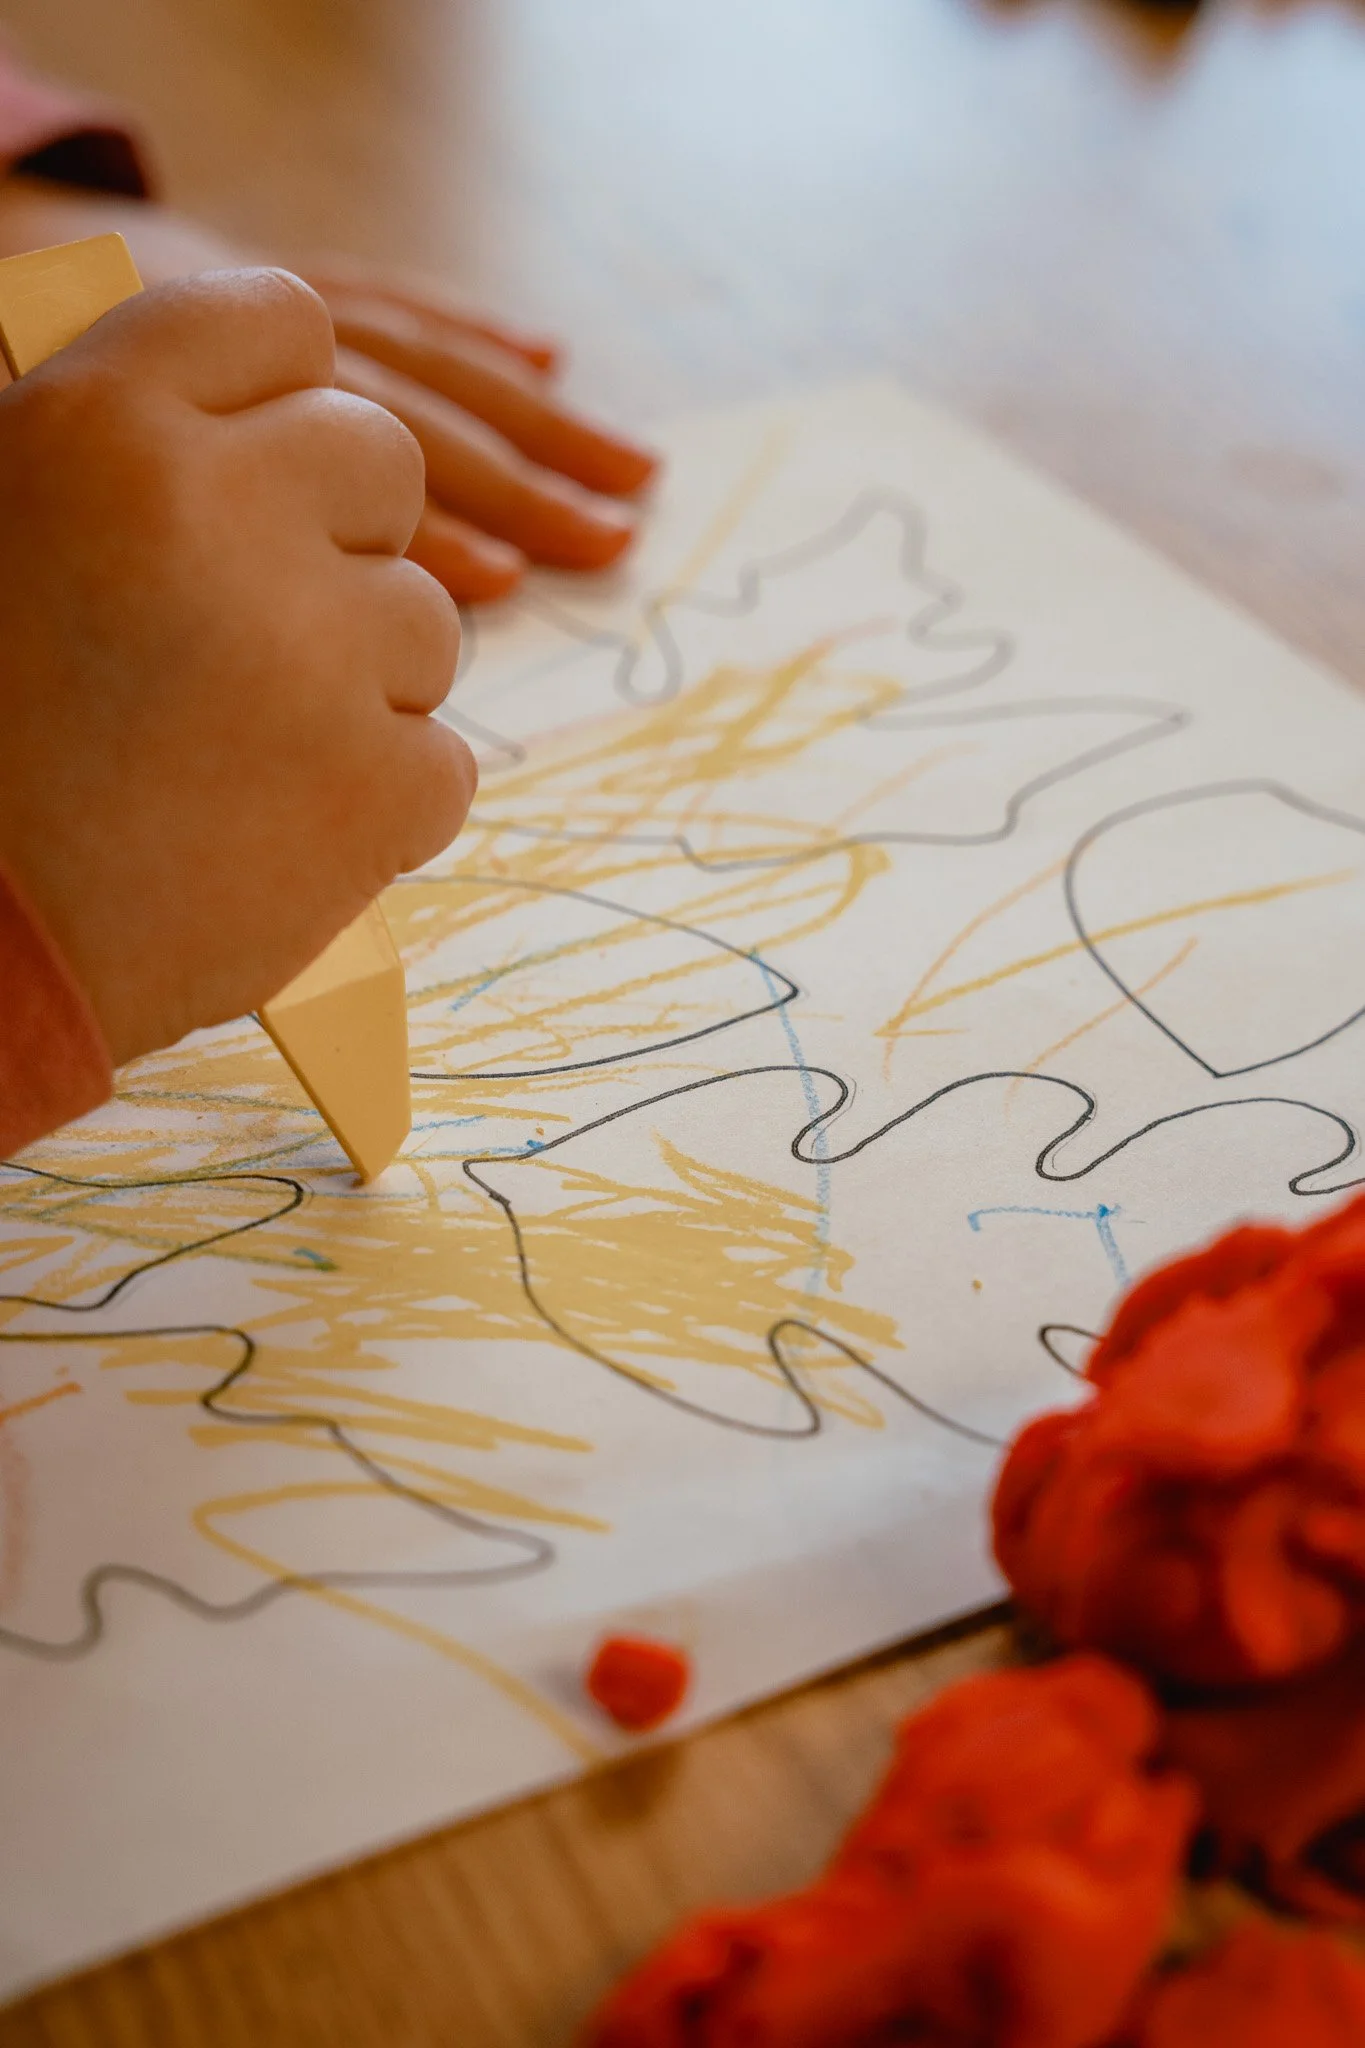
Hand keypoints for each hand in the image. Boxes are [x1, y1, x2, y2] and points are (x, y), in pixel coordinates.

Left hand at [0, 180, 658, 600]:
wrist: (3, 288)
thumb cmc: (52, 449)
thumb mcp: (102, 498)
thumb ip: (197, 551)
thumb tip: (312, 649)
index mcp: (209, 423)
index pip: (339, 477)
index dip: (427, 531)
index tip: (505, 584)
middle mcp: (265, 367)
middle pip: (411, 422)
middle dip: (520, 487)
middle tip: (610, 543)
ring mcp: (291, 320)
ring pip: (428, 365)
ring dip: (535, 421)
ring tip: (630, 473)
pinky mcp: (298, 289)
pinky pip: (395, 300)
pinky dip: (471, 328)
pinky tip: (547, 352)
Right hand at [0, 267, 472, 1063]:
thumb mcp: (7, 526)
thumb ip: (116, 440)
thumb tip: (238, 404)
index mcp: (103, 423)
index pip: (283, 319)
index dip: (280, 393)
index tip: (259, 457)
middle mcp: (223, 511)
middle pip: (381, 454)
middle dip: (338, 532)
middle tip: (252, 623)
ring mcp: (321, 654)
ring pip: (428, 614)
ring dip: (360, 675)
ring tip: (240, 747)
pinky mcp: (389, 785)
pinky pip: (444, 755)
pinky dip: (383, 798)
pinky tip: (279, 828)